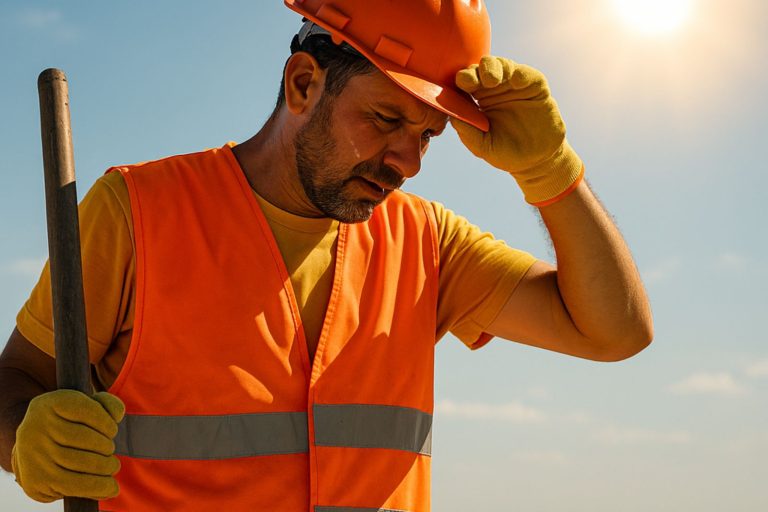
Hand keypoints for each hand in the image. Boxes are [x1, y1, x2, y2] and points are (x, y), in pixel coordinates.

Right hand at [11, 390, 123, 502]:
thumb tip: (117, 415)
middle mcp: (35, 427)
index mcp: (49, 403)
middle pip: (84, 438)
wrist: (36, 450)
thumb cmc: (72, 424)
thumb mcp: (86, 406)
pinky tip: (110, 486)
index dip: (106, 422)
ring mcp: (33, 455)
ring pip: (80, 461)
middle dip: (106, 446)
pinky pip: (73, 485)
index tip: (111, 430)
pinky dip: (98, 486)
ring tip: (111, 466)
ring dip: (105, 466)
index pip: (86, 409)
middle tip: (110, 450)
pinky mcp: (35, 480)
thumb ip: (107, 404)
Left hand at [452, 56, 583, 205]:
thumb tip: (452, 117)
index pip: (466, 84)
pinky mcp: (534, 85)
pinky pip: (526, 74)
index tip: (458, 86)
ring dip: (493, 69)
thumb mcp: (484, 147)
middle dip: (473, 72)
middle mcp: (494, 88)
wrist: (537, 159)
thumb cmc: (507, 153)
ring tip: (491, 80)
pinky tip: (516, 81)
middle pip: (479, 70)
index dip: (460, 82)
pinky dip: (520, 74)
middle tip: (470, 81)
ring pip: (501, 65)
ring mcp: (514, 85)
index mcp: (478, 100)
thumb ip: (468, 134)